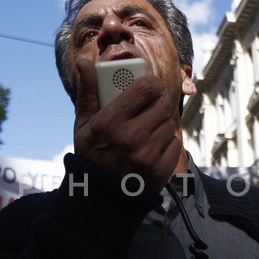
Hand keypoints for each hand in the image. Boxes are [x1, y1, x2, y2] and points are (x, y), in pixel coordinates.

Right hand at [72, 57, 181, 192]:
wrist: (100, 197)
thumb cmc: (91, 155)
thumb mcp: (83, 123)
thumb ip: (88, 91)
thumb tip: (83, 60)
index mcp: (110, 123)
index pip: (145, 88)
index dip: (151, 83)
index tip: (149, 86)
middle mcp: (130, 138)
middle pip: (161, 105)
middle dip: (156, 105)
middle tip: (147, 110)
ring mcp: (147, 156)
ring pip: (169, 125)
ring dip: (161, 125)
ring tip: (145, 133)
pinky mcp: (161, 170)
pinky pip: (175, 144)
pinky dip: (166, 145)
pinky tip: (151, 150)